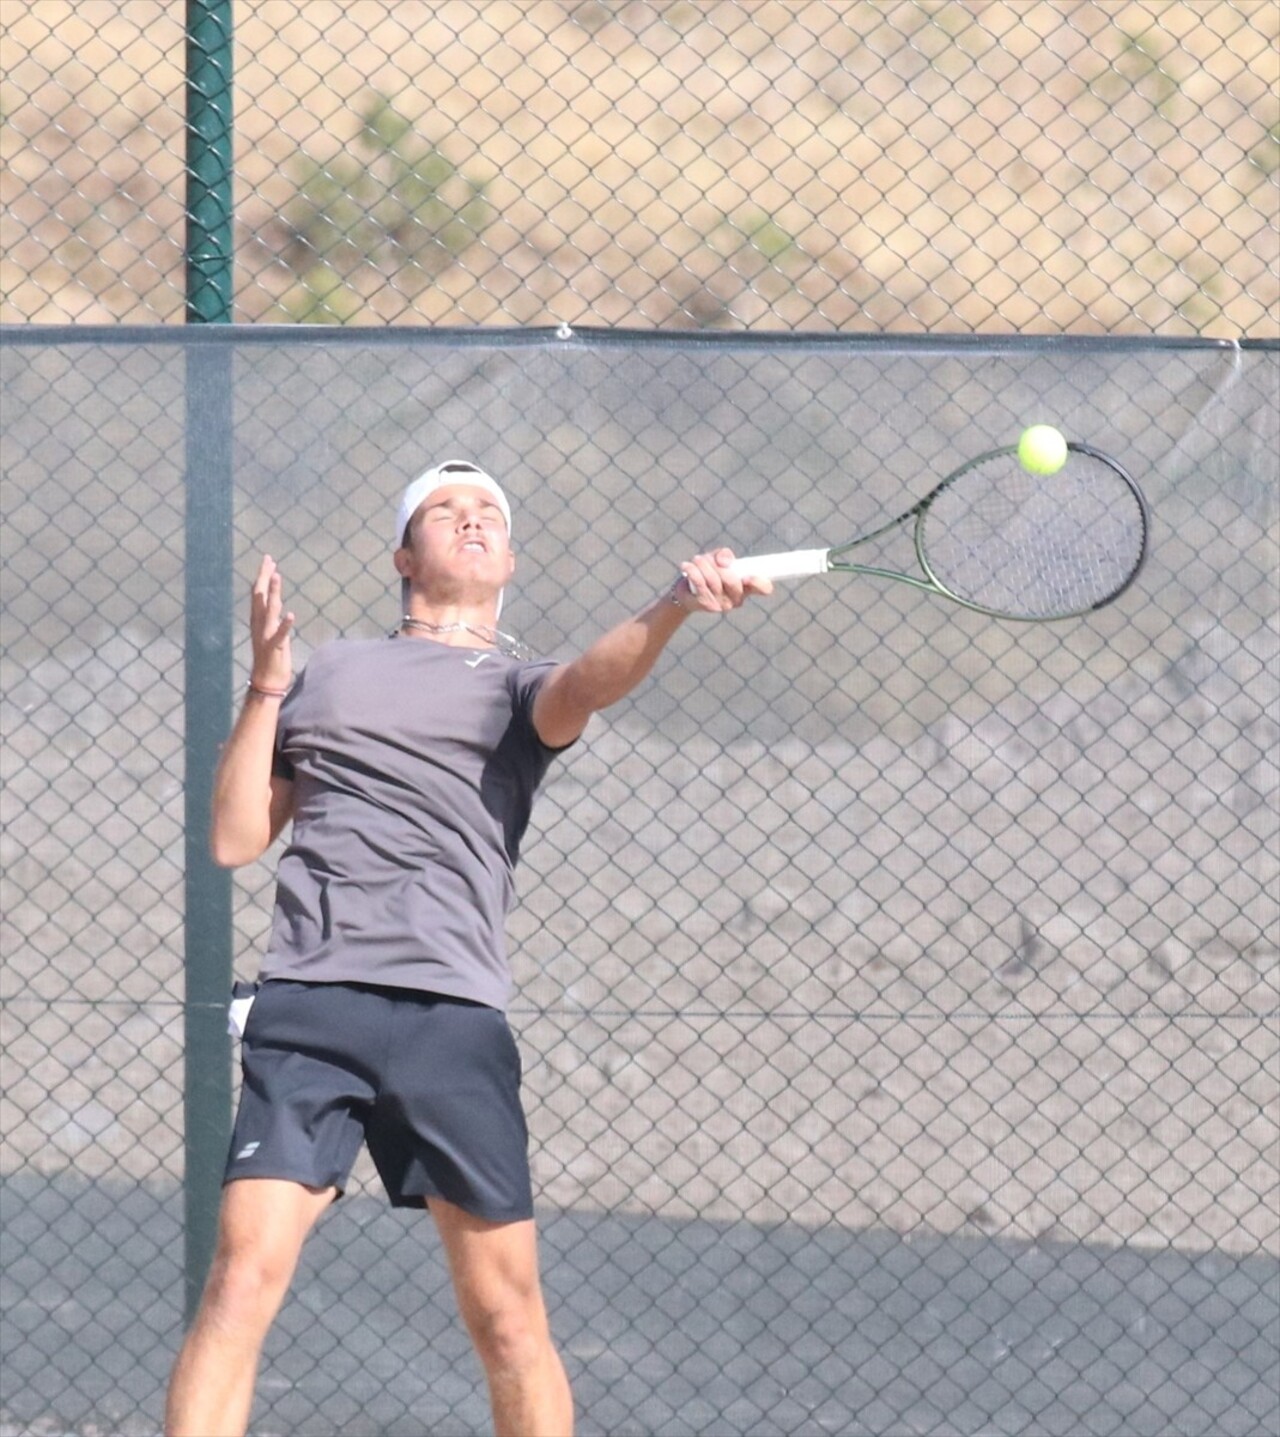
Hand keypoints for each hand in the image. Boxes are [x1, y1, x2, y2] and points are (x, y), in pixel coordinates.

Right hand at [249, 555, 294, 689]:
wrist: (266, 681)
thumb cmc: (272, 657)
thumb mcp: (272, 633)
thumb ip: (273, 618)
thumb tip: (276, 603)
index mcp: (259, 621)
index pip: (259, 594)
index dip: (263, 576)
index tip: (268, 560)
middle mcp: (259, 625)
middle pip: (260, 596)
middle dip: (264, 577)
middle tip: (269, 559)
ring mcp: (265, 636)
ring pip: (269, 610)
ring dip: (273, 593)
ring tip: (277, 576)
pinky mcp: (274, 648)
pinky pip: (280, 635)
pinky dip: (284, 625)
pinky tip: (291, 614)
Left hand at [676, 548, 773, 612]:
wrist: (685, 591)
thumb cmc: (706, 573)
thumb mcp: (716, 560)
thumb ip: (723, 555)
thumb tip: (725, 561)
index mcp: (746, 587)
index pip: (763, 588)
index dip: (760, 582)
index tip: (748, 576)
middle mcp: (737, 599)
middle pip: (733, 580)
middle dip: (717, 566)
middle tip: (707, 559)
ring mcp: (722, 605)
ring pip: (714, 580)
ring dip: (703, 564)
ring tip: (696, 560)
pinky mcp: (706, 604)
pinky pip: (701, 584)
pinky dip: (693, 571)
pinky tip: (687, 565)